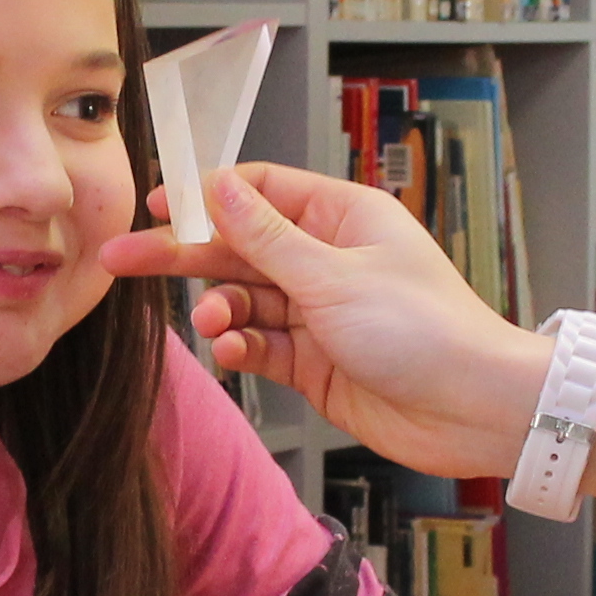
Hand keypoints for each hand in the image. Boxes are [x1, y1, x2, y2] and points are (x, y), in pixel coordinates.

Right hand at [98, 163, 552, 479]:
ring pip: (245, 299)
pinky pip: (261, 346)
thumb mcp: (333, 276)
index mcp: (342, 217)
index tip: (154, 206)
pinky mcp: (316, 361)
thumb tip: (215, 186)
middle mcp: (329, 258)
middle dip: (183, 255)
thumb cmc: (424, 330)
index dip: (204, 196)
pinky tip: (230, 353)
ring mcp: (321, 311)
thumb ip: (265, 237)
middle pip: (239, 246)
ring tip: (209, 326)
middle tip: (121, 261)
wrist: (473, 409)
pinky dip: (240, 348)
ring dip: (219, 310)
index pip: (258, 190)